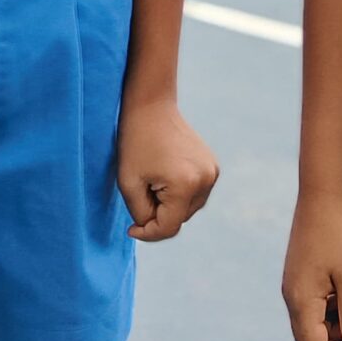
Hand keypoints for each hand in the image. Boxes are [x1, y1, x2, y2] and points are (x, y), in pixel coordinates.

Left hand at [117, 93, 218, 240]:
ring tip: (153, 181)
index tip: (130, 229)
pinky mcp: (213, 166)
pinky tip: (164, 175)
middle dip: (158, 214)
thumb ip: (141, 213)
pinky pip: (195, 194)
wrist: (151, 107)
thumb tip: (153, 228)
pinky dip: (179, 194)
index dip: (148, 233)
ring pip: (188, 208)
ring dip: (169, 205)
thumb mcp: (128, 183)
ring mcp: (212, 172)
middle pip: (179, 218)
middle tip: (141, 191)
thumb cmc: (135, 142)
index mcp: (185, 184)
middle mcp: (205, 180)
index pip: (169, 227)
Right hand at [282, 190, 341, 340]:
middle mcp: (292, 295)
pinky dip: (329, 319)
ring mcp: (294, 283)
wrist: (322, 193)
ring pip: (311, 322)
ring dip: (333, 335)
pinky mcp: (301, 273)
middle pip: (308, 338)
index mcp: (301, 300)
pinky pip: (313, 307)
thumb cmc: (339, 234)